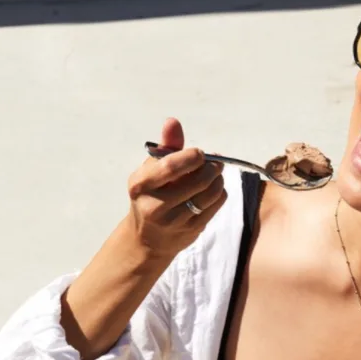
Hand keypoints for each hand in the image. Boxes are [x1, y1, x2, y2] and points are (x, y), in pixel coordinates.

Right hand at [124, 118, 226, 257]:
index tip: (200, 153)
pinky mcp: (191, 231)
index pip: (170, 167)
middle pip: (197, 181)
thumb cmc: (151, 194)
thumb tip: (173, 122)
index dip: (191, 157)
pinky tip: (213, 189)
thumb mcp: (151, 170)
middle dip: (211, 167)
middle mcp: (154, 205)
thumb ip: (166, 147)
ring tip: (215, 173)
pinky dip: (219, 193)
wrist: (147, 238)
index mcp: (140, 185)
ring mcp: (174, 221)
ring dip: (218, 179)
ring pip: (210, 194)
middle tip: (215, 161)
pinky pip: (215, 205)